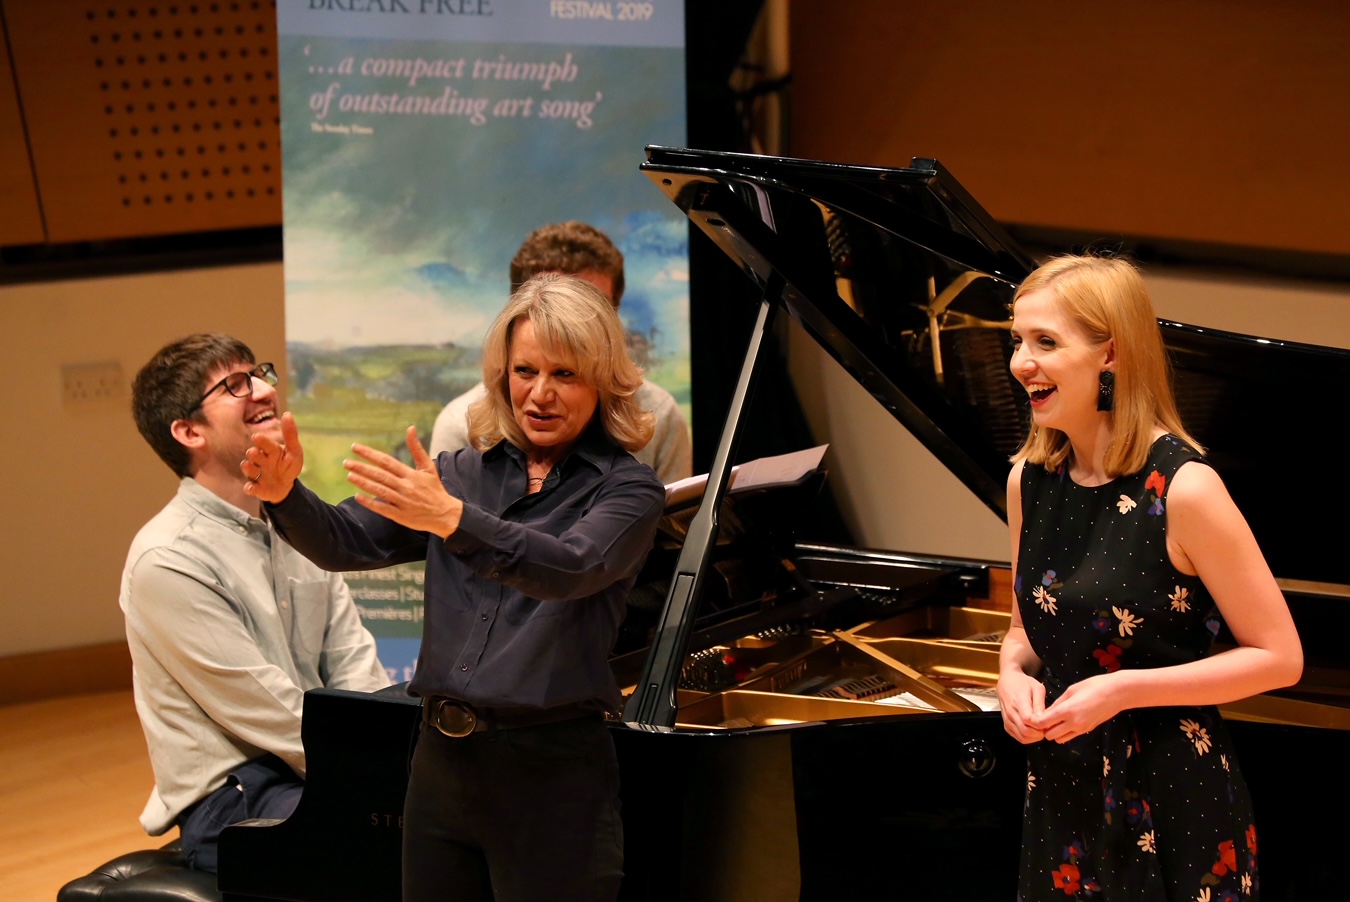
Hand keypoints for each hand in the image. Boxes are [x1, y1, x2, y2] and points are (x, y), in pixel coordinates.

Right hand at [243, 412, 303, 502]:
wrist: (285, 486)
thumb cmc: (288, 465)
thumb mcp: (294, 451)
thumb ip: (290, 434)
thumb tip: (287, 413)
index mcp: (270, 450)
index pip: (265, 444)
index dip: (261, 441)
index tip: (257, 437)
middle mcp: (260, 460)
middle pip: (254, 455)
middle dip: (253, 454)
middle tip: (254, 452)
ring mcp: (257, 474)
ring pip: (249, 469)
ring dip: (248, 468)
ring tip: (248, 465)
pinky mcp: (256, 487)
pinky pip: (250, 488)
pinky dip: (250, 488)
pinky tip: (251, 488)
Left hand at [345, 426, 462, 537]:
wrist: (446, 514)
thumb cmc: (435, 489)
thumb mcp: (428, 467)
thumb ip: (417, 448)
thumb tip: (410, 428)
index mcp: (411, 474)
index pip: (387, 461)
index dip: (370, 454)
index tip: (355, 448)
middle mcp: (406, 487)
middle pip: (380, 475)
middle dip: (362, 468)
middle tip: (346, 462)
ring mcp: (403, 502)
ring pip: (380, 491)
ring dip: (364, 483)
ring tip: (350, 475)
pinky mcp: (401, 516)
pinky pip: (383, 509)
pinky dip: (371, 503)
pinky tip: (358, 497)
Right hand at [996, 668, 1046, 744]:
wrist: (1007, 681)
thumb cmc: (1022, 683)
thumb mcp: (1036, 688)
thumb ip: (1040, 704)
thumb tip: (1043, 718)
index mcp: (1019, 702)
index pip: (1029, 720)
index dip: (1040, 725)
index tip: (1047, 722)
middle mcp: (1011, 712)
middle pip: (1026, 732)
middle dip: (1039, 733)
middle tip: (1046, 727)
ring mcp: (1007, 720)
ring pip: (1022, 737)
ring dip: (1034, 737)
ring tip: (1040, 729)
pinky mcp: (1006, 725)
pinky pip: (1017, 737)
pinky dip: (1027, 738)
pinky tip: (1033, 731)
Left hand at [1030, 673, 1120, 742]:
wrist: (1117, 693)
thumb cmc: (1093, 686)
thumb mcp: (1071, 690)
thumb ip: (1057, 703)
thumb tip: (1046, 712)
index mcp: (1067, 710)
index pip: (1043, 723)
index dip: (1036, 721)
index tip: (1035, 715)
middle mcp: (1074, 723)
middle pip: (1050, 735)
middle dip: (1044, 729)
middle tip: (1044, 718)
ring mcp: (1082, 728)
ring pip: (1060, 739)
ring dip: (1054, 732)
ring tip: (1055, 721)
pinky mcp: (1088, 730)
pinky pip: (1070, 736)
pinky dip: (1064, 732)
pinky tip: (1065, 722)